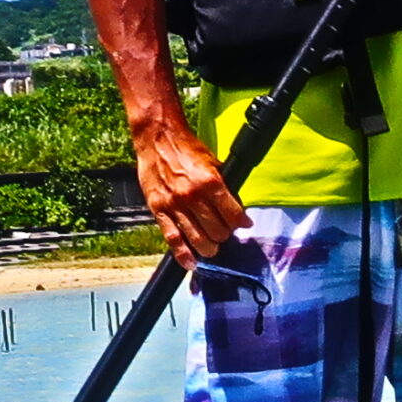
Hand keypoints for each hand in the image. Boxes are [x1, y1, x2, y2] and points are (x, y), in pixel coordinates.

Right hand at [132, 114, 246, 260]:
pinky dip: (183, 255)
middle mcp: (193, 195)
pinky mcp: (158, 209)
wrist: (158, 138)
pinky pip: (172, 238)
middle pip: (217, 231)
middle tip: (223, 232)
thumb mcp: (213, 163)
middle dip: (224, 236)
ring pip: (198, 239)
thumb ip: (225, 187)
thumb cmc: (187, 149)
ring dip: (209, 248)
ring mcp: (175, 204)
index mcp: (211, 182)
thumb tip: (237, 209)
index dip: (241, 223)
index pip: (234, 215)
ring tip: (211, 247)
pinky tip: (191, 263)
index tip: (243, 225)